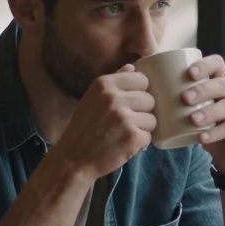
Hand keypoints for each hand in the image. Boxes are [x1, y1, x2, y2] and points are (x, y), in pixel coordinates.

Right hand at [48, 65, 155, 179]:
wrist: (72, 159)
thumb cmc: (83, 129)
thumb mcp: (91, 99)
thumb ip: (113, 82)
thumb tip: (133, 66)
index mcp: (104, 84)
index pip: (141, 79)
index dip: (140, 92)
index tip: (129, 103)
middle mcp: (114, 98)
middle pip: (150, 99)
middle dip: (142, 112)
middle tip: (124, 123)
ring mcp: (124, 118)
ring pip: (152, 119)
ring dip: (142, 128)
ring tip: (123, 134)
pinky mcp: (132, 137)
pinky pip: (149, 136)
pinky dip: (139, 143)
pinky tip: (123, 144)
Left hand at [181, 54, 224, 175]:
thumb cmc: (203, 127)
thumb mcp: (190, 111)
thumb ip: (171, 97)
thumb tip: (136, 79)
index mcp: (223, 79)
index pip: (217, 63)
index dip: (204, 65)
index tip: (188, 73)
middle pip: (223, 84)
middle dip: (203, 89)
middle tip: (184, 99)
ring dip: (210, 112)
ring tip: (192, 120)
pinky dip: (219, 132)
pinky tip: (203, 138)